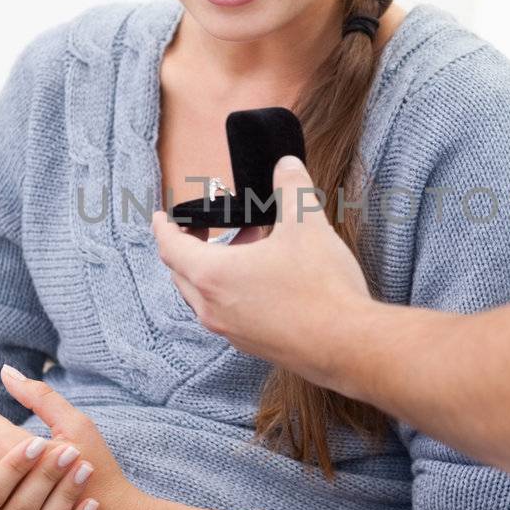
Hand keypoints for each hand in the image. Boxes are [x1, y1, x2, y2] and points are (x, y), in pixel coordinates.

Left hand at [151, 154, 372, 383]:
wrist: (348, 344)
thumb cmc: (320, 287)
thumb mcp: (306, 223)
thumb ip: (291, 188)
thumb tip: (286, 164)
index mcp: (212, 275)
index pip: (169, 247)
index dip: (163, 227)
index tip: (161, 215)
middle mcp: (212, 308)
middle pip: (182, 273)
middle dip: (191, 244)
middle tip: (209, 224)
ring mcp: (231, 331)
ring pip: (204, 295)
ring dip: (215, 266)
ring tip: (250, 243)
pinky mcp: (252, 345)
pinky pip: (226, 312)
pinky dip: (232, 289)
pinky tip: (266, 275)